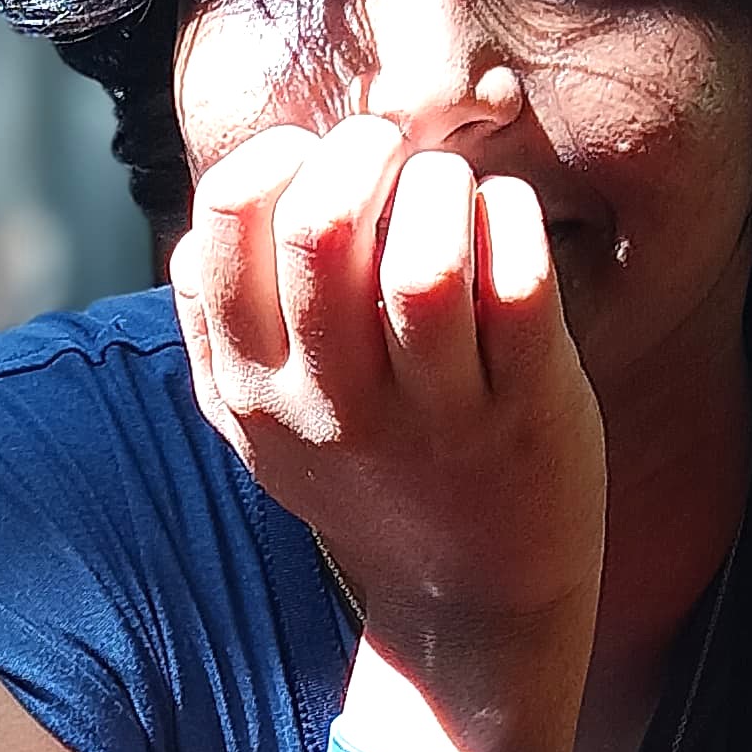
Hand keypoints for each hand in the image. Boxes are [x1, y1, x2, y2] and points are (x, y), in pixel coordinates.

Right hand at [169, 118, 604, 721]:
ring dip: (440, 187)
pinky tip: (502, 222)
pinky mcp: (528, 408)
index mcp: (255, 386)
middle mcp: (333, 402)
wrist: (473, 600)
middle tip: (392, 155)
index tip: (314, 163)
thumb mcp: (265, 422)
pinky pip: (519, 280)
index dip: (271, 158)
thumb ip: (227, 328)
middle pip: (317, 225)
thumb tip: (224, 198)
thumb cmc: (372, 473)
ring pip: (425, 258)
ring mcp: (435, 411)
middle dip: (360, 151)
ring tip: (450, 193)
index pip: (222, 227)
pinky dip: (510, 217)